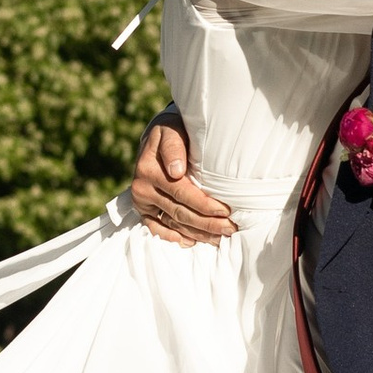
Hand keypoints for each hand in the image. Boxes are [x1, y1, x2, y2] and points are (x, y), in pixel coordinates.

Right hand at [129, 111, 233, 245]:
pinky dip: (173, 237)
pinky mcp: (142, 209)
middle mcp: (142, 187)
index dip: (205, 205)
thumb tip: (176, 170)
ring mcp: (142, 200)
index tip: (227, 211)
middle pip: (180, 212)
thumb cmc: (173, 130)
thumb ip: (174, 147)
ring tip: (220, 238)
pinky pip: (156, 229)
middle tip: (230, 229)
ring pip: (173, 223)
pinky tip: (191, 242)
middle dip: (207, 223)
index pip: (182, 193)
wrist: (158, 135)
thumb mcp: (172, 129)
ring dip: (197, 233)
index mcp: (149, 168)